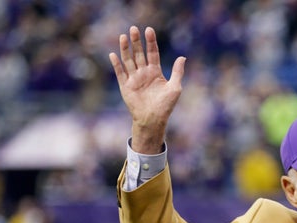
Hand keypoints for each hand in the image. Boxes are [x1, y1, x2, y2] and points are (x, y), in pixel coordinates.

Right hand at [108, 26, 185, 152]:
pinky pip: (120, 73)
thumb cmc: (165, 106)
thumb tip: (183, 57)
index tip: (149, 30)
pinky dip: (116, 64)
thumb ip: (177, 72)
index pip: (153, 53)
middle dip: (136, 42)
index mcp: (155, 72)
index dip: (151, 42)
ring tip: (123, 36)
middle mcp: (144, 73)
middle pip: (139, 54)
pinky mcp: (125, 86)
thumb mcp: (175, 88)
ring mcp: (134, 79)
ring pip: (128, 60)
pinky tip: (113, 54)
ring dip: (125, 49)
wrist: (153, 120)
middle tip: (134, 28)